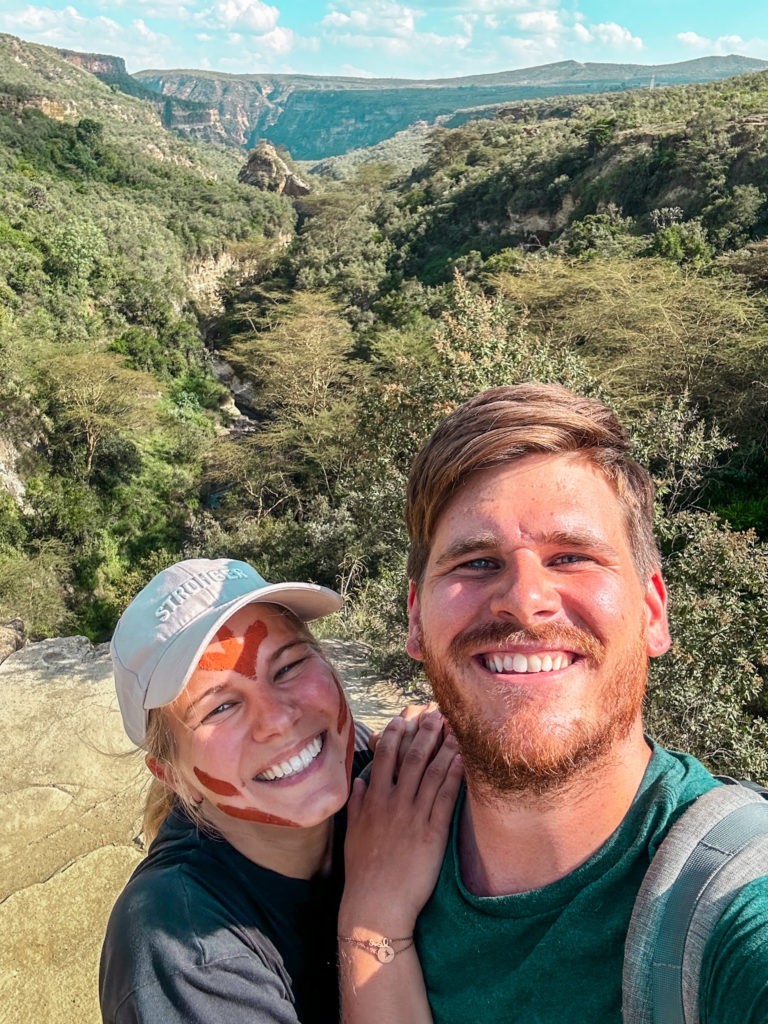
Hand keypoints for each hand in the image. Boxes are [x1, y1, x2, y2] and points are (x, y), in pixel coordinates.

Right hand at [340, 710, 461, 937]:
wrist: (376, 905)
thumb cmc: (363, 872)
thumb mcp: (353, 834)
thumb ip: (356, 804)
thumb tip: (359, 781)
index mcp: (373, 801)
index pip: (384, 758)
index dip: (395, 735)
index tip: (403, 718)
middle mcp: (393, 803)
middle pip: (412, 758)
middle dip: (424, 733)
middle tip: (435, 714)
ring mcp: (414, 816)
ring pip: (432, 773)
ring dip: (444, 748)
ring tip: (454, 729)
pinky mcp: (432, 833)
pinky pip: (446, 797)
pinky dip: (455, 776)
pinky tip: (463, 760)